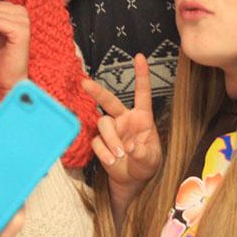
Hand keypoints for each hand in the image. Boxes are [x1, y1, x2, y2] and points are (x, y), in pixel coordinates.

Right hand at [83, 54, 160, 205]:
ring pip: (104, 124)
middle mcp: (124, 119)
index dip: (141, 75)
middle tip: (85, 83)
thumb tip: (131, 146)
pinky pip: (97, 142)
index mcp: (142, 117)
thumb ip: (143, 153)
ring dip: (111, 140)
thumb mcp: (151, 160)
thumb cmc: (146, 164)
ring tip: (119, 155)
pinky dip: (104, 152)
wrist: (132, 180)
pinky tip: (112, 161)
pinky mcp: (100, 142)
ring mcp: (111, 130)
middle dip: (97, 91)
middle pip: (110, 101)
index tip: (140, 57)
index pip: (142, 93)